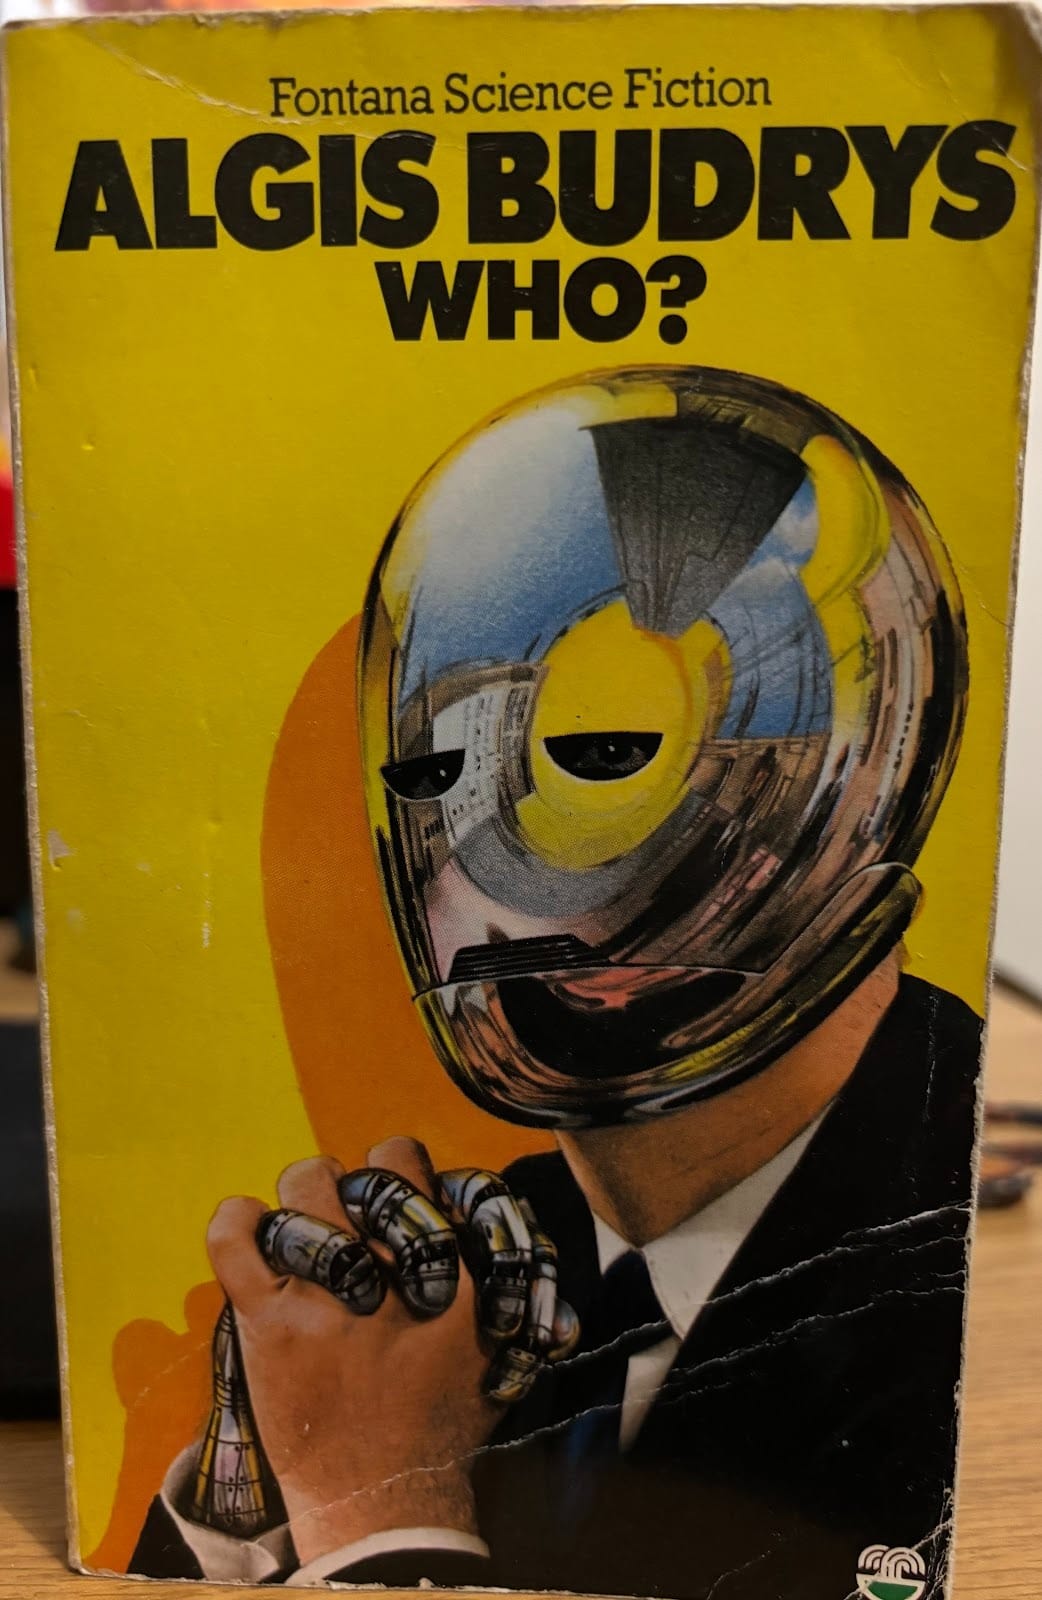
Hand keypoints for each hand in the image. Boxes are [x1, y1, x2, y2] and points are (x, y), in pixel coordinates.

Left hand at [206, 1137, 568, 1564]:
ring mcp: (325, 1291)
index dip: (398, 1173)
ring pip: (301, 1185)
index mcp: (448, 1266)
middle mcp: (388, 1267)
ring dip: (302, 1203)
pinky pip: (233, 1237)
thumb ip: (498, 1272)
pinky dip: (233, 1221)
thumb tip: (482, 1213)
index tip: (394, 1207)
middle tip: (348, 1224)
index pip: (408, 1162)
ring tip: (305, 1237)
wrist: (385, 1499)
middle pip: (358, 1166)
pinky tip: (246, 1229)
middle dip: (353, 1186)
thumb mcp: (500, 1341)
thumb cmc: (445, 1421)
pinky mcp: (268, 1322)